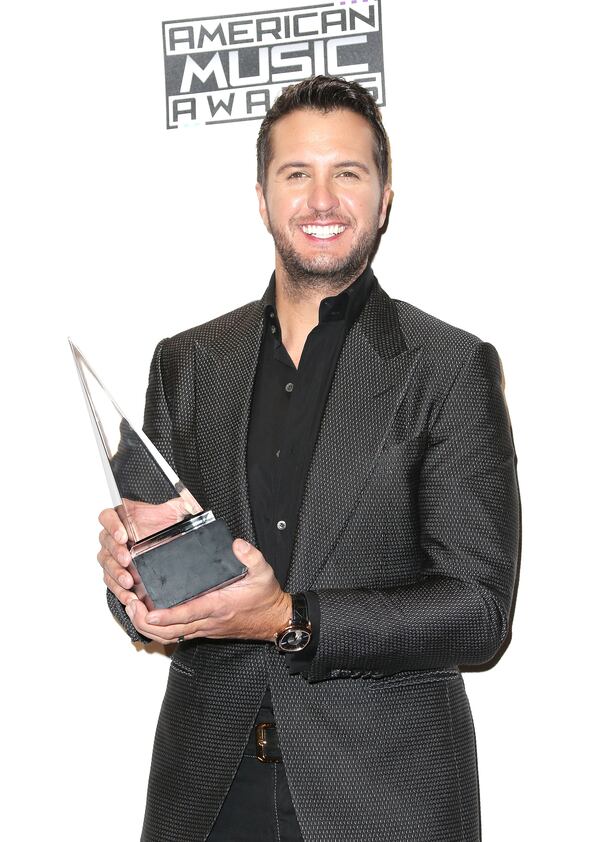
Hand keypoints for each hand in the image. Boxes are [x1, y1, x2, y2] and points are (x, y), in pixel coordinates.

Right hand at [97, 498, 192, 606]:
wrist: (166, 548)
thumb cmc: (164, 528)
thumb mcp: (175, 514)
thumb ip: (182, 505)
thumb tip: (189, 502)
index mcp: (123, 518)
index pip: (108, 516)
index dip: (112, 525)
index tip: (123, 535)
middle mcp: (114, 536)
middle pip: (106, 542)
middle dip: (116, 552)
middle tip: (126, 560)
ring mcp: (113, 555)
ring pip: (106, 564)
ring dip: (116, 573)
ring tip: (128, 581)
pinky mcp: (115, 573)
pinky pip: (111, 582)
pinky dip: (119, 590)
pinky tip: (128, 595)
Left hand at [124, 539, 291, 644]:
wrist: (273, 619)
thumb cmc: (265, 598)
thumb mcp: (263, 572)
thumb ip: (250, 556)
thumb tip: (236, 544)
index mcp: (218, 605)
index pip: (186, 614)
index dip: (165, 615)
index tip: (148, 611)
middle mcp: (207, 620)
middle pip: (170, 630)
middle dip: (145, 622)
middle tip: (130, 605)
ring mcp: (204, 627)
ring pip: (170, 635)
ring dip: (148, 626)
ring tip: (133, 609)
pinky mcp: (203, 629)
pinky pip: (177, 633)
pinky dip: (160, 628)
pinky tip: (150, 616)